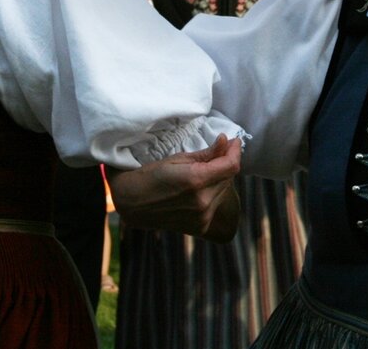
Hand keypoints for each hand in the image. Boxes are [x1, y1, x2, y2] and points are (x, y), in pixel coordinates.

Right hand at [107, 134, 241, 241]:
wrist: (132, 203)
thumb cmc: (151, 175)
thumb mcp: (177, 159)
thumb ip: (206, 153)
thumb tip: (225, 142)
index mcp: (196, 181)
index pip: (231, 166)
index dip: (235, 151)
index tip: (234, 141)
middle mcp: (203, 202)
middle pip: (229, 177)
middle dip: (225, 163)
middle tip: (217, 152)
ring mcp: (203, 217)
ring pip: (224, 191)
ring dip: (220, 178)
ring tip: (204, 171)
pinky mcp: (201, 226)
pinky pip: (216, 204)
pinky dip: (212, 193)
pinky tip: (199, 188)